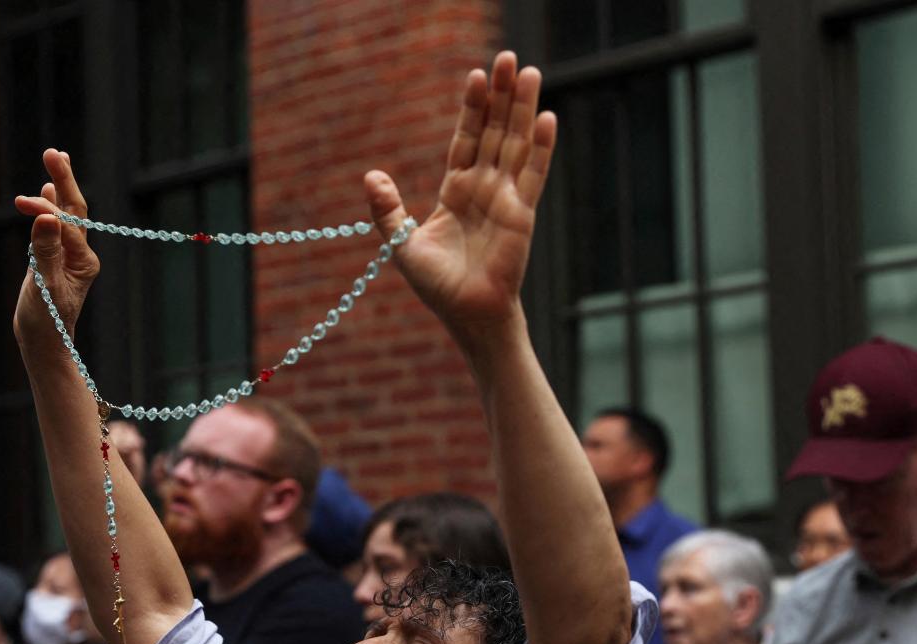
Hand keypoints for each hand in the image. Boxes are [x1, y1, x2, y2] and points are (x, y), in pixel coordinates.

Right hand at [13, 149, 100, 347]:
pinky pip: (56, 225)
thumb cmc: (45, 322)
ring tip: (57, 159)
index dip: (45, 209)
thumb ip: (44, 252)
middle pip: (75, 209)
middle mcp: (80, 254)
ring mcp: (68, 255)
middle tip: (54, 152)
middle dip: (64, 180)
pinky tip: (48, 189)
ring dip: (60, 187)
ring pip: (67, 214)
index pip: (65, 223)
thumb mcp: (43, 287)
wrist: (44, 343)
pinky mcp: (54, 258)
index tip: (22, 203)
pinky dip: (51, 205)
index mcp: (83, 260)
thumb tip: (46, 216)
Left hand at [364, 51, 555, 342]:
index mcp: (457, 191)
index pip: (467, 139)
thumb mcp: (400, 243)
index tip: (477, 77)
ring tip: (530, 72)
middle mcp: (485, 188)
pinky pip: (533, 174)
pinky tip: (547, 118)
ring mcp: (506, 198)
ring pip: (516, 143)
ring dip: (524, 108)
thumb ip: (386, 209)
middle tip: (508, 57)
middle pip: (496, 132)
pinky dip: (541, 147)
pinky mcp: (522, 214)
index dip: (472, 109)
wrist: (466, 314)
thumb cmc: (437, 285)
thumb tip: (369, 175)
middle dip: (502, 95)